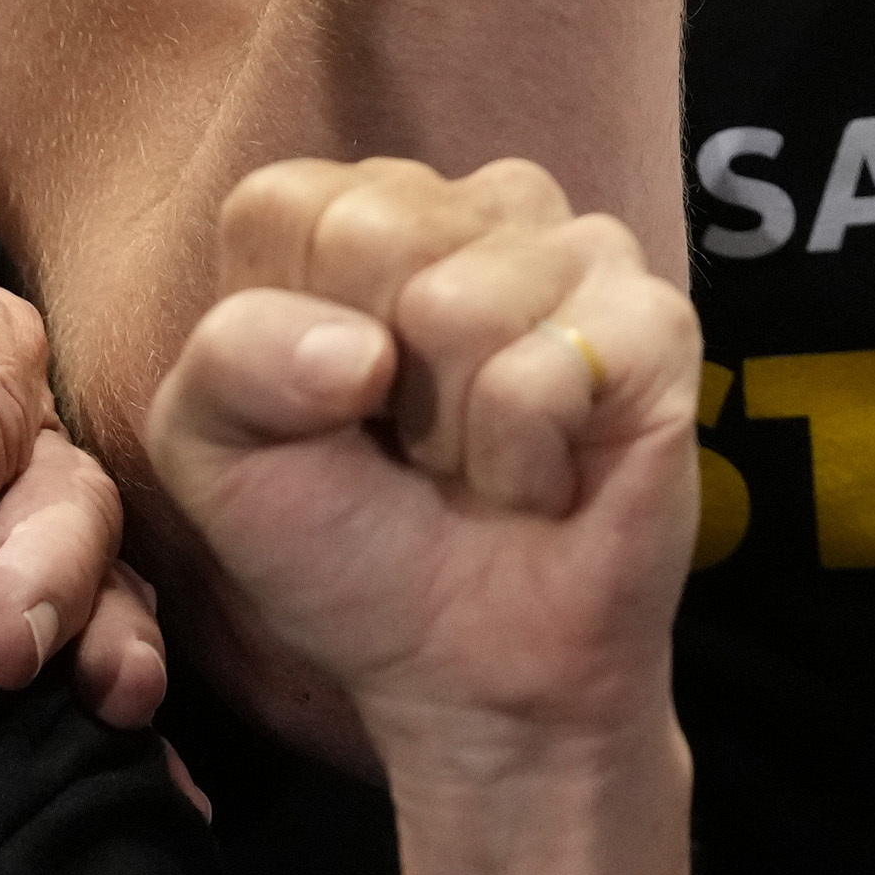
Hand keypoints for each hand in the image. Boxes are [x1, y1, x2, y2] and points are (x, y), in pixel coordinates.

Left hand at [0, 208, 167, 722]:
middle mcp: (10, 419)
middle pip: (60, 482)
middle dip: (47, 566)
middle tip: (4, 648)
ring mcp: (18, 503)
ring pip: (99, 556)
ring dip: (112, 624)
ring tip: (110, 696)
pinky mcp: (7, 577)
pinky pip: (88, 621)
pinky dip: (115, 676)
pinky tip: (145, 753)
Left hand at [149, 158, 699, 859]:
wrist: (471, 669)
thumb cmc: (348, 547)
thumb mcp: (217, 456)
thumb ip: (227, 359)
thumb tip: (362, 352)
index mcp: (363, 212)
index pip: (283, 204)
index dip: (279, 337)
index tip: (323, 408)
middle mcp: (478, 208)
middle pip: (373, 232)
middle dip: (366, 381)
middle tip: (407, 440)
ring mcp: (583, 252)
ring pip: (456, 305)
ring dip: (449, 430)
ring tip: (478, 458)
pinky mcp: (657, 321)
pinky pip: (542, 377)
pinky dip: (522, 462)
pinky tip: (546, 476)